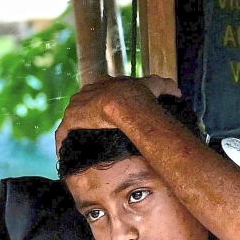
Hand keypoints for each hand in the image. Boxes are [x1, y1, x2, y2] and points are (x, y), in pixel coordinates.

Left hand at [55, 75, 179, 147]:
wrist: (126, 103)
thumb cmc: (140, 95)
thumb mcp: (155, 85)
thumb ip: (165, 86)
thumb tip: (176, 91)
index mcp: (103, 85)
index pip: (98, 96)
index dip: (100, 109)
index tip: (104, 121)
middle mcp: (86, 93)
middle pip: (83, 108)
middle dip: (86, 121)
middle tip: (92, 137)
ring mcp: (76, 106)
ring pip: (73, 122)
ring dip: (75, 134)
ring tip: (80, 148)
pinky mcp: (70, 120)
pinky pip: (64, 134)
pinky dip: (65, 144)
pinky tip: (68, 155)